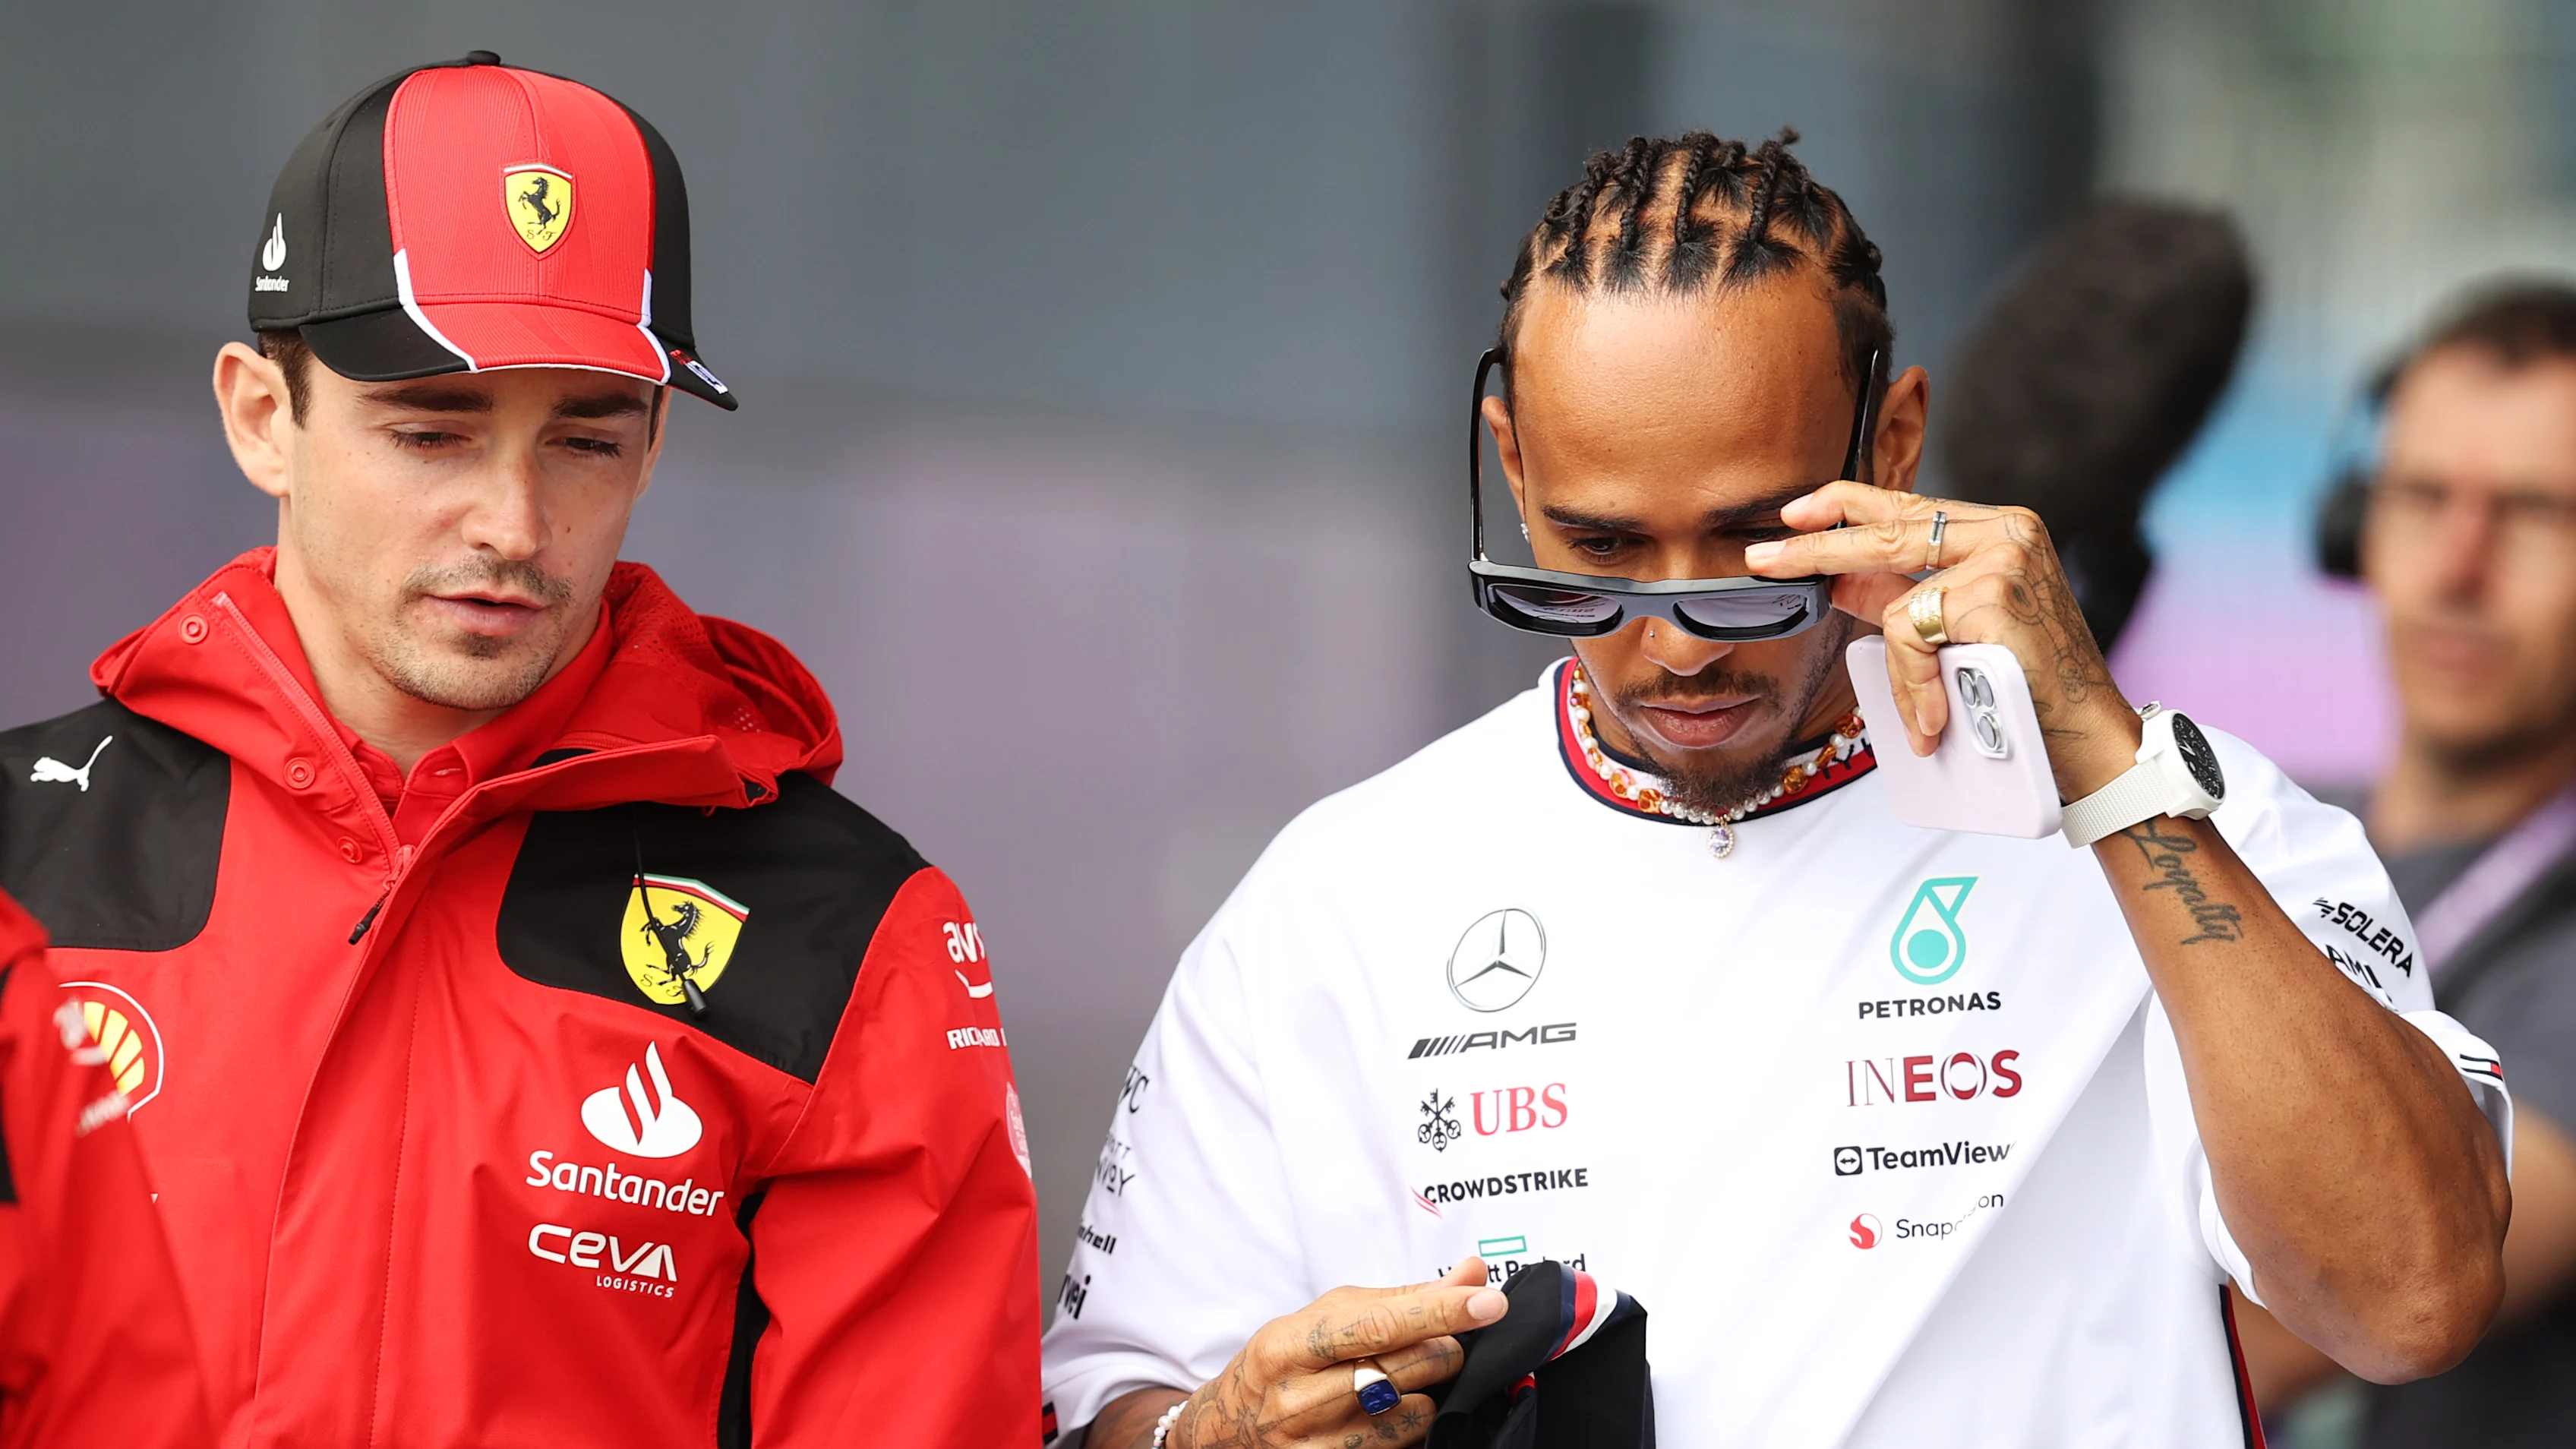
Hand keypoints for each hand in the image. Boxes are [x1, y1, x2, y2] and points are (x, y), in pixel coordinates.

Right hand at [1160, 1258, 1504, 1447]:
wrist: (1226, 1430)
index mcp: (1288, 1345)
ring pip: (1411, 1416)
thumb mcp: (1326, 1318)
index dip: (1439, 1312)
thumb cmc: (1286, 1363)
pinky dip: (1414, 1427)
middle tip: (1446, 1343)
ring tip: (1411, 1382)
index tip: (1489, 1301)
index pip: (1377, 1325)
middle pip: (1404, 1371)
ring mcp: (1310, 1446)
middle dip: (1443, 1351)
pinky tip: (1401, 1413)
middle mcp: (1295, 1399)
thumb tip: (1473, 1273)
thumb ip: (1400, 1297)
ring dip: (1431, 1394)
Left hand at [1743, 483, 2139, 797]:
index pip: (1908, 506)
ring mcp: (2003, 561)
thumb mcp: (1958, 630)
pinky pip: (1911, 637)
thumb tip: (1836, 580)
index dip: (1845, 505)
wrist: (2087, 735)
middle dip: (1814, 549)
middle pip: (1885, 533)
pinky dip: (1914, 684)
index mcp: (1999, 530)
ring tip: (1925, 716)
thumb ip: (1902, 596)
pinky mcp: (1993, 599)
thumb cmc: (2026, 685)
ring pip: (1897, 603)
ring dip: (1899, 670)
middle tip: (1762, 558)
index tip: (1795, 513)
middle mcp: (2006, 532)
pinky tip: (1937, 718)